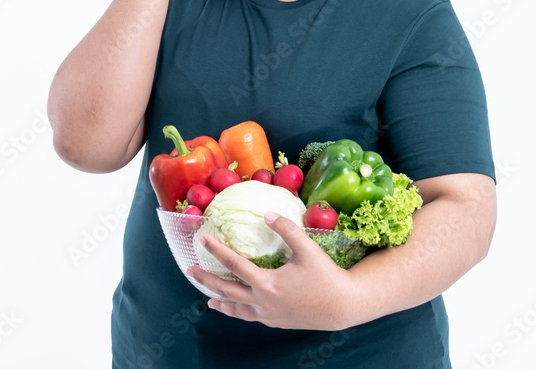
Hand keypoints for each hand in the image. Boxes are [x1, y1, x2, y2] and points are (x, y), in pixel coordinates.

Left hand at [186, 212, 354, 330]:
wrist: (344, 307)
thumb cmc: (327, 276)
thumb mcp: (308, 249)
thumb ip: (286, 229)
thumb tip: (266, 214)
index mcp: (268, 284)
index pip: (234, 264)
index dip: (216, 250)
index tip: (202, 239)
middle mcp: (263, 302)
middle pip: (227, 290)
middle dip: (206, 279)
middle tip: (191, 269)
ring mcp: (269, 315)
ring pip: (237, 309)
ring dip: (220, 302)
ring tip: (208, 298)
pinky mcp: (276, 322)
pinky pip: (251, 317)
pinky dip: (239, 313)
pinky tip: (237, 309)